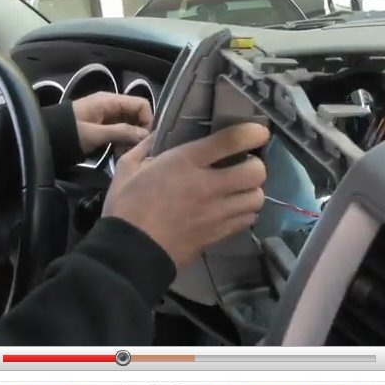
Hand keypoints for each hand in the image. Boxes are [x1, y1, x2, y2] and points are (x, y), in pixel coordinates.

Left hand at [72, 92, 152, 153]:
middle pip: (137, 114)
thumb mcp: (96, 134)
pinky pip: (120, 129)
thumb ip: (122, 132)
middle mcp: (111, 104)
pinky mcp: (102, 125)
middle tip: (138, 149)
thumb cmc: (70, 133)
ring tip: (128, 152)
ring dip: (132, 137)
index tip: (146, 139)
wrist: (44, 137)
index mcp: (110, 101)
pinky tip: (119, 151)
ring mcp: (106, 114)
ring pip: (129, 123)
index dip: (148, 120)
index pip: (141, 104)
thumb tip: (146, 135)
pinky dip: (123, 139)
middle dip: (140, 130)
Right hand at [103, 123, 269, 267]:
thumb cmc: (126, 207)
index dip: (252, 133)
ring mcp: (217, 213)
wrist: (130, 252)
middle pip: (256, 171)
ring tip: (240, 190)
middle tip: (243, 166)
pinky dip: (246, 212)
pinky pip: (248, 219)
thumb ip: (147, 147)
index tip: (258, 132)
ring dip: (252, 191)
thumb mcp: (128, 167)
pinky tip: (233, 210)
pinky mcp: (219, 234)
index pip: (231, 141)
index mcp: (186, 162)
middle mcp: (209, 185)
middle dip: (255, 166)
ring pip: (257, 198)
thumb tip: (158, 134)